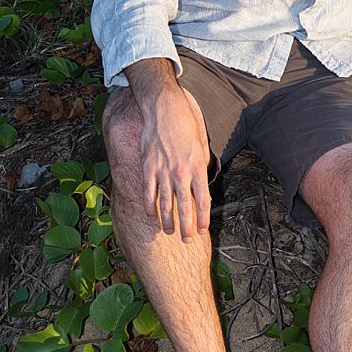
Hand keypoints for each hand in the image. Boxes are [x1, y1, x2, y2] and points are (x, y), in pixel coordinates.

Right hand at [137, 78, 212, 241]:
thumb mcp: (202, 146)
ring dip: (168, 221)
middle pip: (185, 207)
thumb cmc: (187, 126)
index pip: (203, 200)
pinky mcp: (148, 168)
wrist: (165, 110)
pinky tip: (152, 217)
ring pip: (166, 203)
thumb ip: (201, 167)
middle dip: (186, 227)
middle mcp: (182, 173)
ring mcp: (163, 172)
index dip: (202, 218)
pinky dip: (150, 207)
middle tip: (187, 241)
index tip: (202, 230)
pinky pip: (148, 193)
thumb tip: (202, 184)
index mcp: (198, 168)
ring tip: (169, 233)